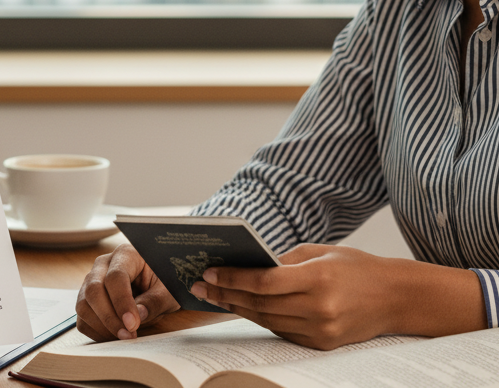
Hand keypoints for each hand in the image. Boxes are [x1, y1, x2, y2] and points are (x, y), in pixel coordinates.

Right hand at [76, 243, 180, 339]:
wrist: (156, 284)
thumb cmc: (164, 282)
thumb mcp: (168, 291)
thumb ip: (155, 301)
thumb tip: (138, 316)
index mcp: (126, 254)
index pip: (115, 277)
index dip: (122, 302)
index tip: (133, 324)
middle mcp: (103, 264)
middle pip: (93, 289)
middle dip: (109, 317)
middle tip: (128, 335)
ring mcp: (91, 281)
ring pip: (83, 305)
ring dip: (102, 326)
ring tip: (124, 336)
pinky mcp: (87, 300)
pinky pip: (82, 319)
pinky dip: (95, 332)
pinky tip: (115, 336)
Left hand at [190, 243, 486, 349]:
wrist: (397, 298)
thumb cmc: (356, 267)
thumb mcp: (320, 252)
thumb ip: (283, 260)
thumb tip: (247, 263)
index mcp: (318, 279)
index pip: (264, 282)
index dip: (232, 278)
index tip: (208, 271)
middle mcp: (319, 309)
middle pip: (260, 304)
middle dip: (225, 294)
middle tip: (199, 285)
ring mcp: (321, 332)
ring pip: (267, 320)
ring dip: (237, 307)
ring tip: (214, 295)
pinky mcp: (323, 345)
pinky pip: (282, 331)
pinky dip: (261, 318)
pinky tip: (242, 306)